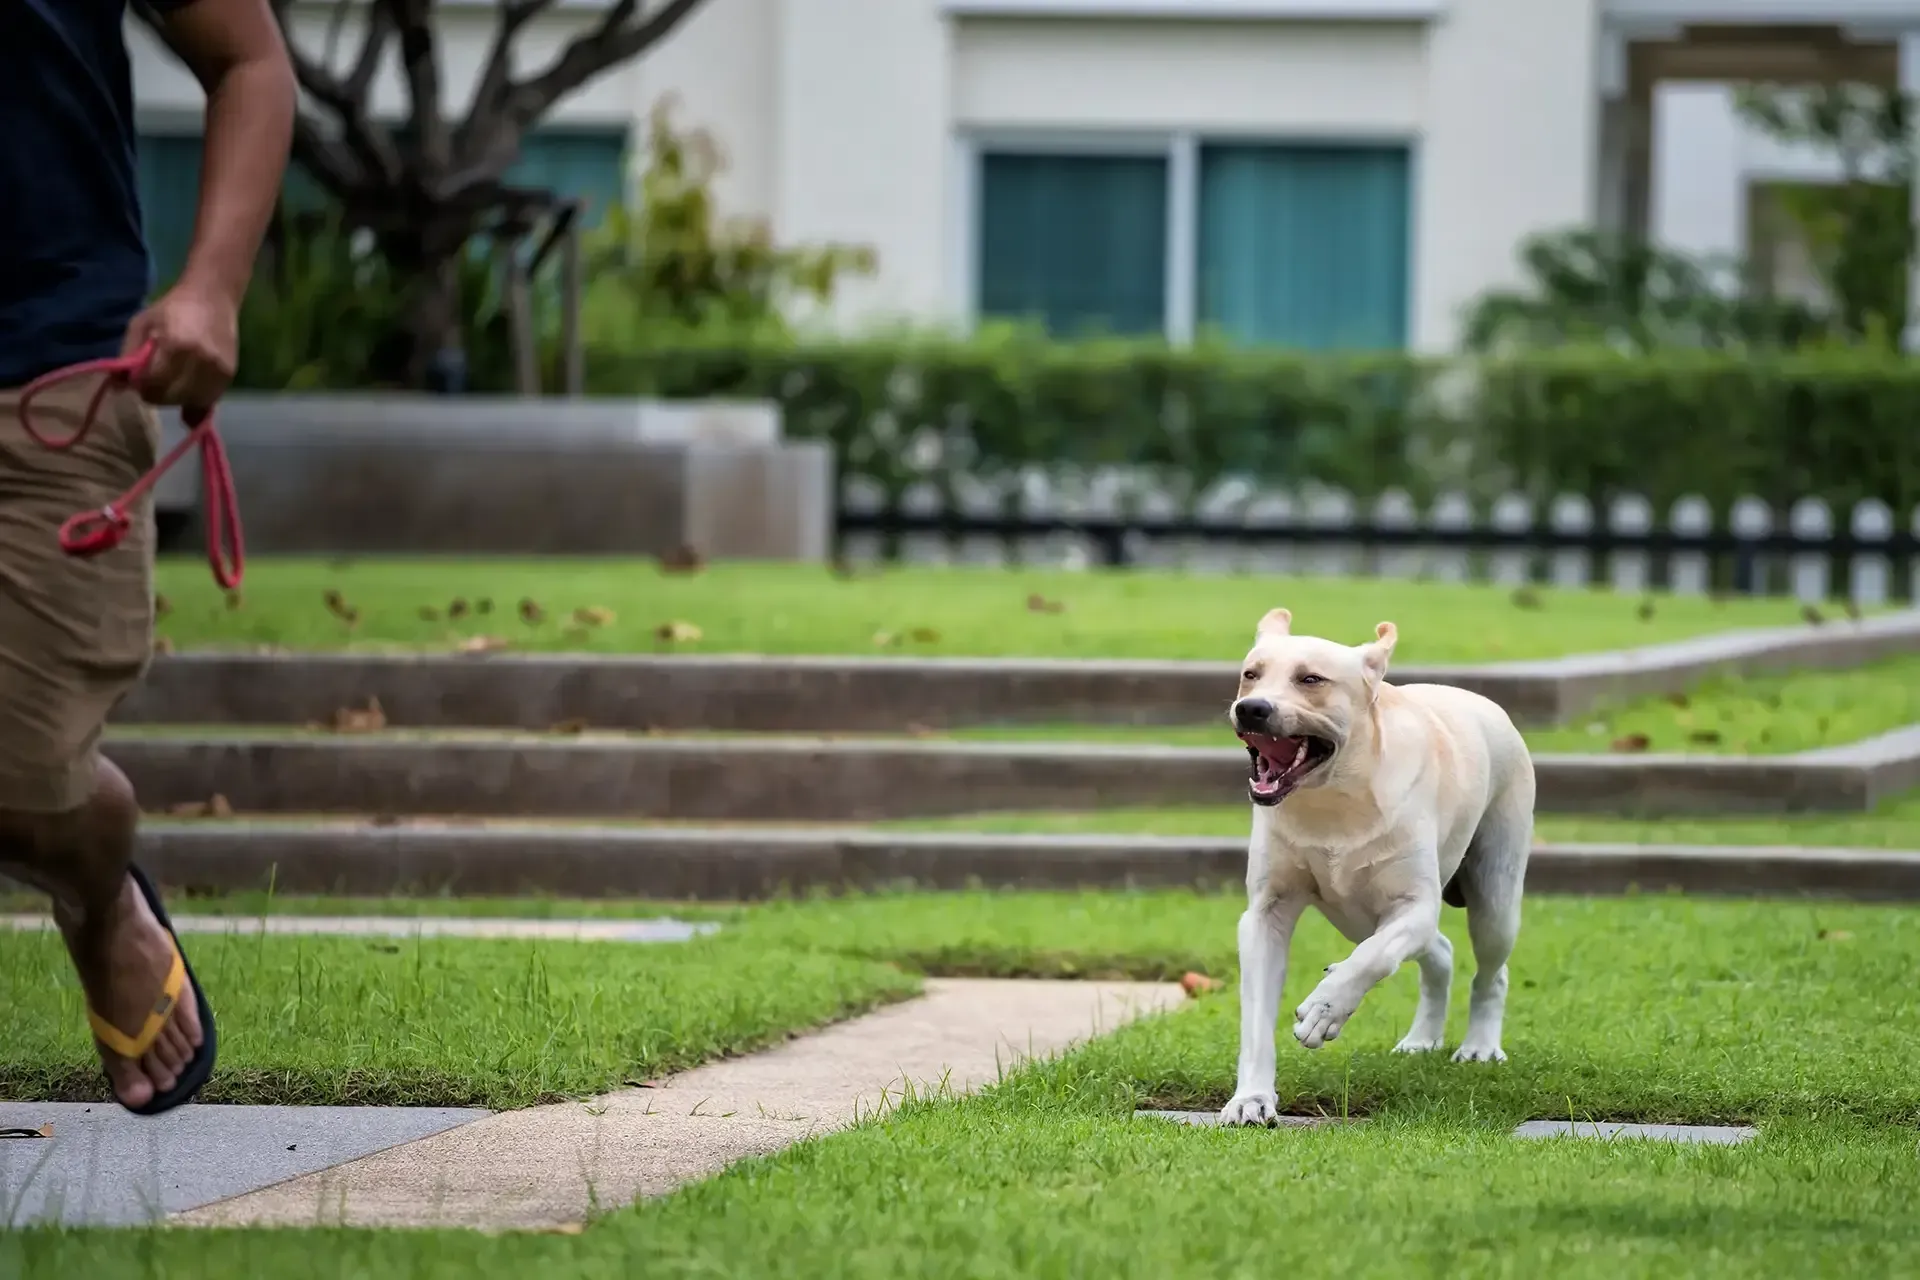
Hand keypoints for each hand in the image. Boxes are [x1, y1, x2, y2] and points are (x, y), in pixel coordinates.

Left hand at [121, 282, 239, 410]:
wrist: (213, 297)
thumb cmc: (172, 308)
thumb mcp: (141, 323)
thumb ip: (129, 355)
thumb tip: (118, 386)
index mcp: (176, 345)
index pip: (153, 383)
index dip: (140, 386)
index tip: (136, 380)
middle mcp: (201, 361)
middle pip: (171, 397)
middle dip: (156, 395)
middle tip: (151, 383)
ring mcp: (218, 370)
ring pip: (190, 402)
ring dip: (175, 399)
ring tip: (170, 384)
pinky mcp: (229, 375)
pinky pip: (208, 399)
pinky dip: (194, 399)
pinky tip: (186, 388)